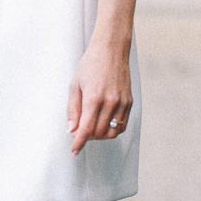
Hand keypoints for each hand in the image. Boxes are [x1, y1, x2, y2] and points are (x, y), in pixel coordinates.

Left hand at [67, 40, 132, 155]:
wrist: (111, 50)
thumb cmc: (90, 65)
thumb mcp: (75, 84)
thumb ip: (72, 109)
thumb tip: (72, 130)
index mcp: (93, 98)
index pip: (86, 130)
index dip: (79, 143)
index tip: (74, 150)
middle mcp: (110, 102)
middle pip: (98, 133)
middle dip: (87, 137)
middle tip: (80, 130)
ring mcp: (122, 103)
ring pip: (112, 133)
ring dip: (100, 135)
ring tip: (92, 127)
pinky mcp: (129, 102)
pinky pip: (122, 125)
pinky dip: (113, 130)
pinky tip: (104, 124)